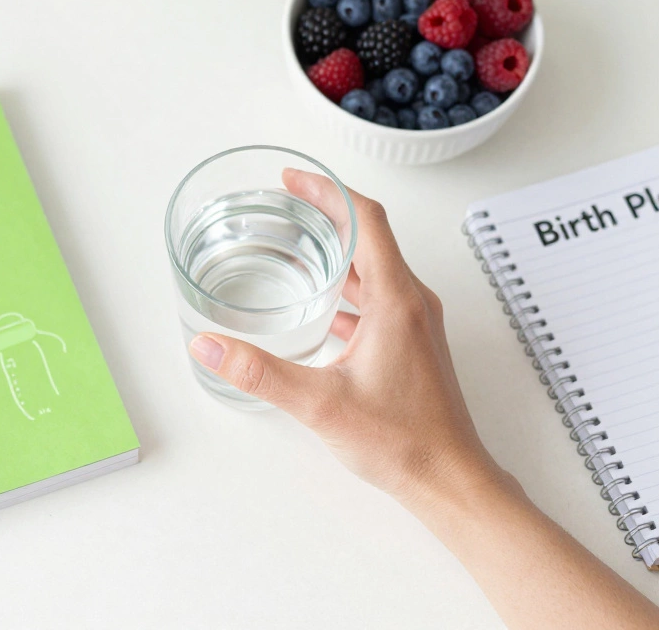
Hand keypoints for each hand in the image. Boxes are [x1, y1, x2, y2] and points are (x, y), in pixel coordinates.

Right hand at [188, 169, 508, 510]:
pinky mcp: (413, 344)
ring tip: (295, 247)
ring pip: (374, 268)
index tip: (292, 180)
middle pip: (370, 236)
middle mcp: (412, 302)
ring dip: (337, 251)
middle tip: (285, 204)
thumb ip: (259, 372)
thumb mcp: (319, 405)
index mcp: (396, 299)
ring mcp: (416, 323)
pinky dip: (347, 287)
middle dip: (326, 214)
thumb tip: (209, 346)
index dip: (327, 190)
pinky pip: (378, 297)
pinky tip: (320, 305)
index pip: (366, 219)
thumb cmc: (403, 441)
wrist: (449, 478)